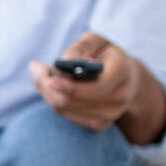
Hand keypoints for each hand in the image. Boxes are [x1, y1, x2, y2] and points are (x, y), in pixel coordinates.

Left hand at [30, 33, 165, 144]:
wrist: (127, 78)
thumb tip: (64, 61)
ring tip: (46, 73)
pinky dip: (54, 100)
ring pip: (64, 109)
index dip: (69, 86)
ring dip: (48, 91)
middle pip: (71, 101)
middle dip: (48, 85)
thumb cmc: (106, 54)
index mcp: (122, 73)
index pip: (95, 88)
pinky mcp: (100, 125)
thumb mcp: (96, 41)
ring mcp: (111, 115)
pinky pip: (66, 115)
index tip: (49, 78)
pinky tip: (53, 86)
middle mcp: (119, 98)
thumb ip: (80, 48)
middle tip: (38, 68)